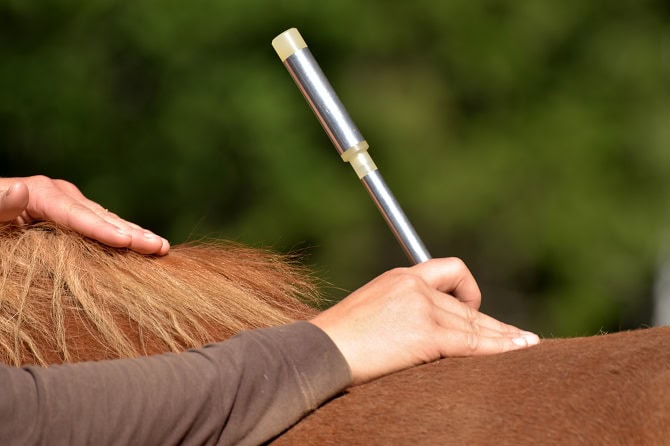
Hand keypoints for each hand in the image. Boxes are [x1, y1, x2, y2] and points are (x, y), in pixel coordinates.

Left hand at [0, 176, 168, 254]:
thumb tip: (22, 189)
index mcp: (39, 192)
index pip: (76, 214)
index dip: (103, 229)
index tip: (129, 242)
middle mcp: (59, 194)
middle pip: (100, 216)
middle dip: (132, 233)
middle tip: (160, 248)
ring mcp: (68, 204)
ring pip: (107, 221)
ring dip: (135, 235)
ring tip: (162, 248)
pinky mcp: (71, 217)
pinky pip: (102, 227)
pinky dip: (123, 236)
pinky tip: (142, 246)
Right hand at [310, 258, 538, 384]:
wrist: (320, 351)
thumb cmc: (335, 340)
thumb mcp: (367, 312)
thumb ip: (396, 310)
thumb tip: (410, 330)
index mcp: (400, 277)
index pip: (448, 270)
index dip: (468, 289)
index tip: (474, 308)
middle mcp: (414, 286)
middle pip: (466, 304)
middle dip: (493, 322)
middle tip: (517, 335)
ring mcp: (421, 308)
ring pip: (474, 324)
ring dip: (503, 337)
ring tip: (526, 345)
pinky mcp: (426, 334)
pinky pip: (471, 342)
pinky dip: (499, 348)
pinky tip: (518, 350)